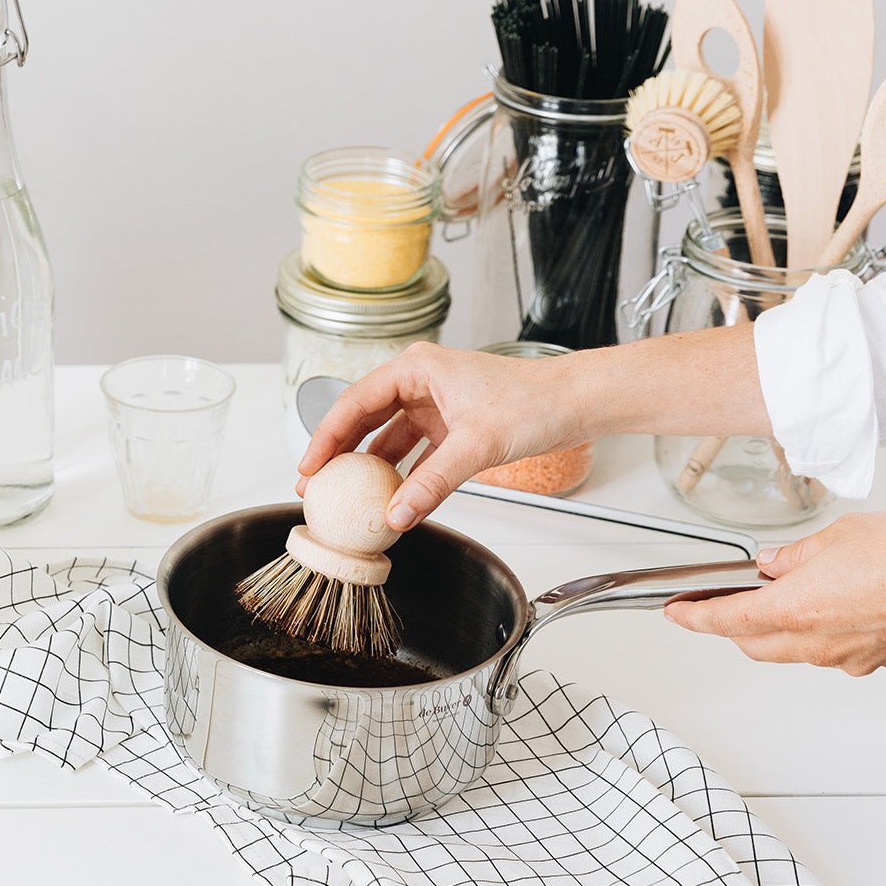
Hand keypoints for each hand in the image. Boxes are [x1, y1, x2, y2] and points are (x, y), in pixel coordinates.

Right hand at [295, 342, 593, 530]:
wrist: (576, 402)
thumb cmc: (534, 401)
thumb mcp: (476, 445)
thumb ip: (432, 484)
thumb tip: (396, 517)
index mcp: (415, 368)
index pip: (354, 403)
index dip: (325, 437)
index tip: (308, 469)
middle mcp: (420, 382)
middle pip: (363, 419)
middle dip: (338, 454)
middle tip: (314, 487)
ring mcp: (435, 405)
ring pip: (388, 438)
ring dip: (369, 468)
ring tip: (345, 497)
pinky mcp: (452, 427)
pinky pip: (415, 454)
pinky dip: (403, 476)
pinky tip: (391, 500)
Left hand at [665, 510, 885, 674]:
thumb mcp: (837, 535)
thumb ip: (795, 555)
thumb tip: (773, 564)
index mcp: (794, 610)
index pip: (724, 620)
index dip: (693, 618)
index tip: (676, 614)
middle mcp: (815, 643)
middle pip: (751, 643)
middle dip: (731, 625)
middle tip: (722, 603)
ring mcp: (845, 656)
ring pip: (791, 650)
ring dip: (777, 629)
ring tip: (787, 595)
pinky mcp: (873, 660)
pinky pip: (830, 650)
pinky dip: (819, 632)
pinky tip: (832, 604)